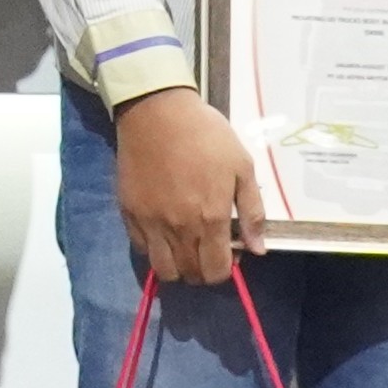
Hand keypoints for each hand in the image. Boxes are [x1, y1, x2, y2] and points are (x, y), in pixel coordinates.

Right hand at [110, 89, 256, 289]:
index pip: (217, 270)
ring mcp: (151, 223)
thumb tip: (257, 250)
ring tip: (184, 247)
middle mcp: (180, 228)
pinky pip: (141, 249)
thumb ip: (252, 212)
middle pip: (191, 275)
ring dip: (178, 267)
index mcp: (211, 218)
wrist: (157, 111)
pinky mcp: (130, 213)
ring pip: (163, 270)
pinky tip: (163, 231)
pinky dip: (154, 249)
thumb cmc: (206, 136)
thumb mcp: (242, 166)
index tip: (229, 251)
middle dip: (204, 271)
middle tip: (208, 249)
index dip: (226, 269)